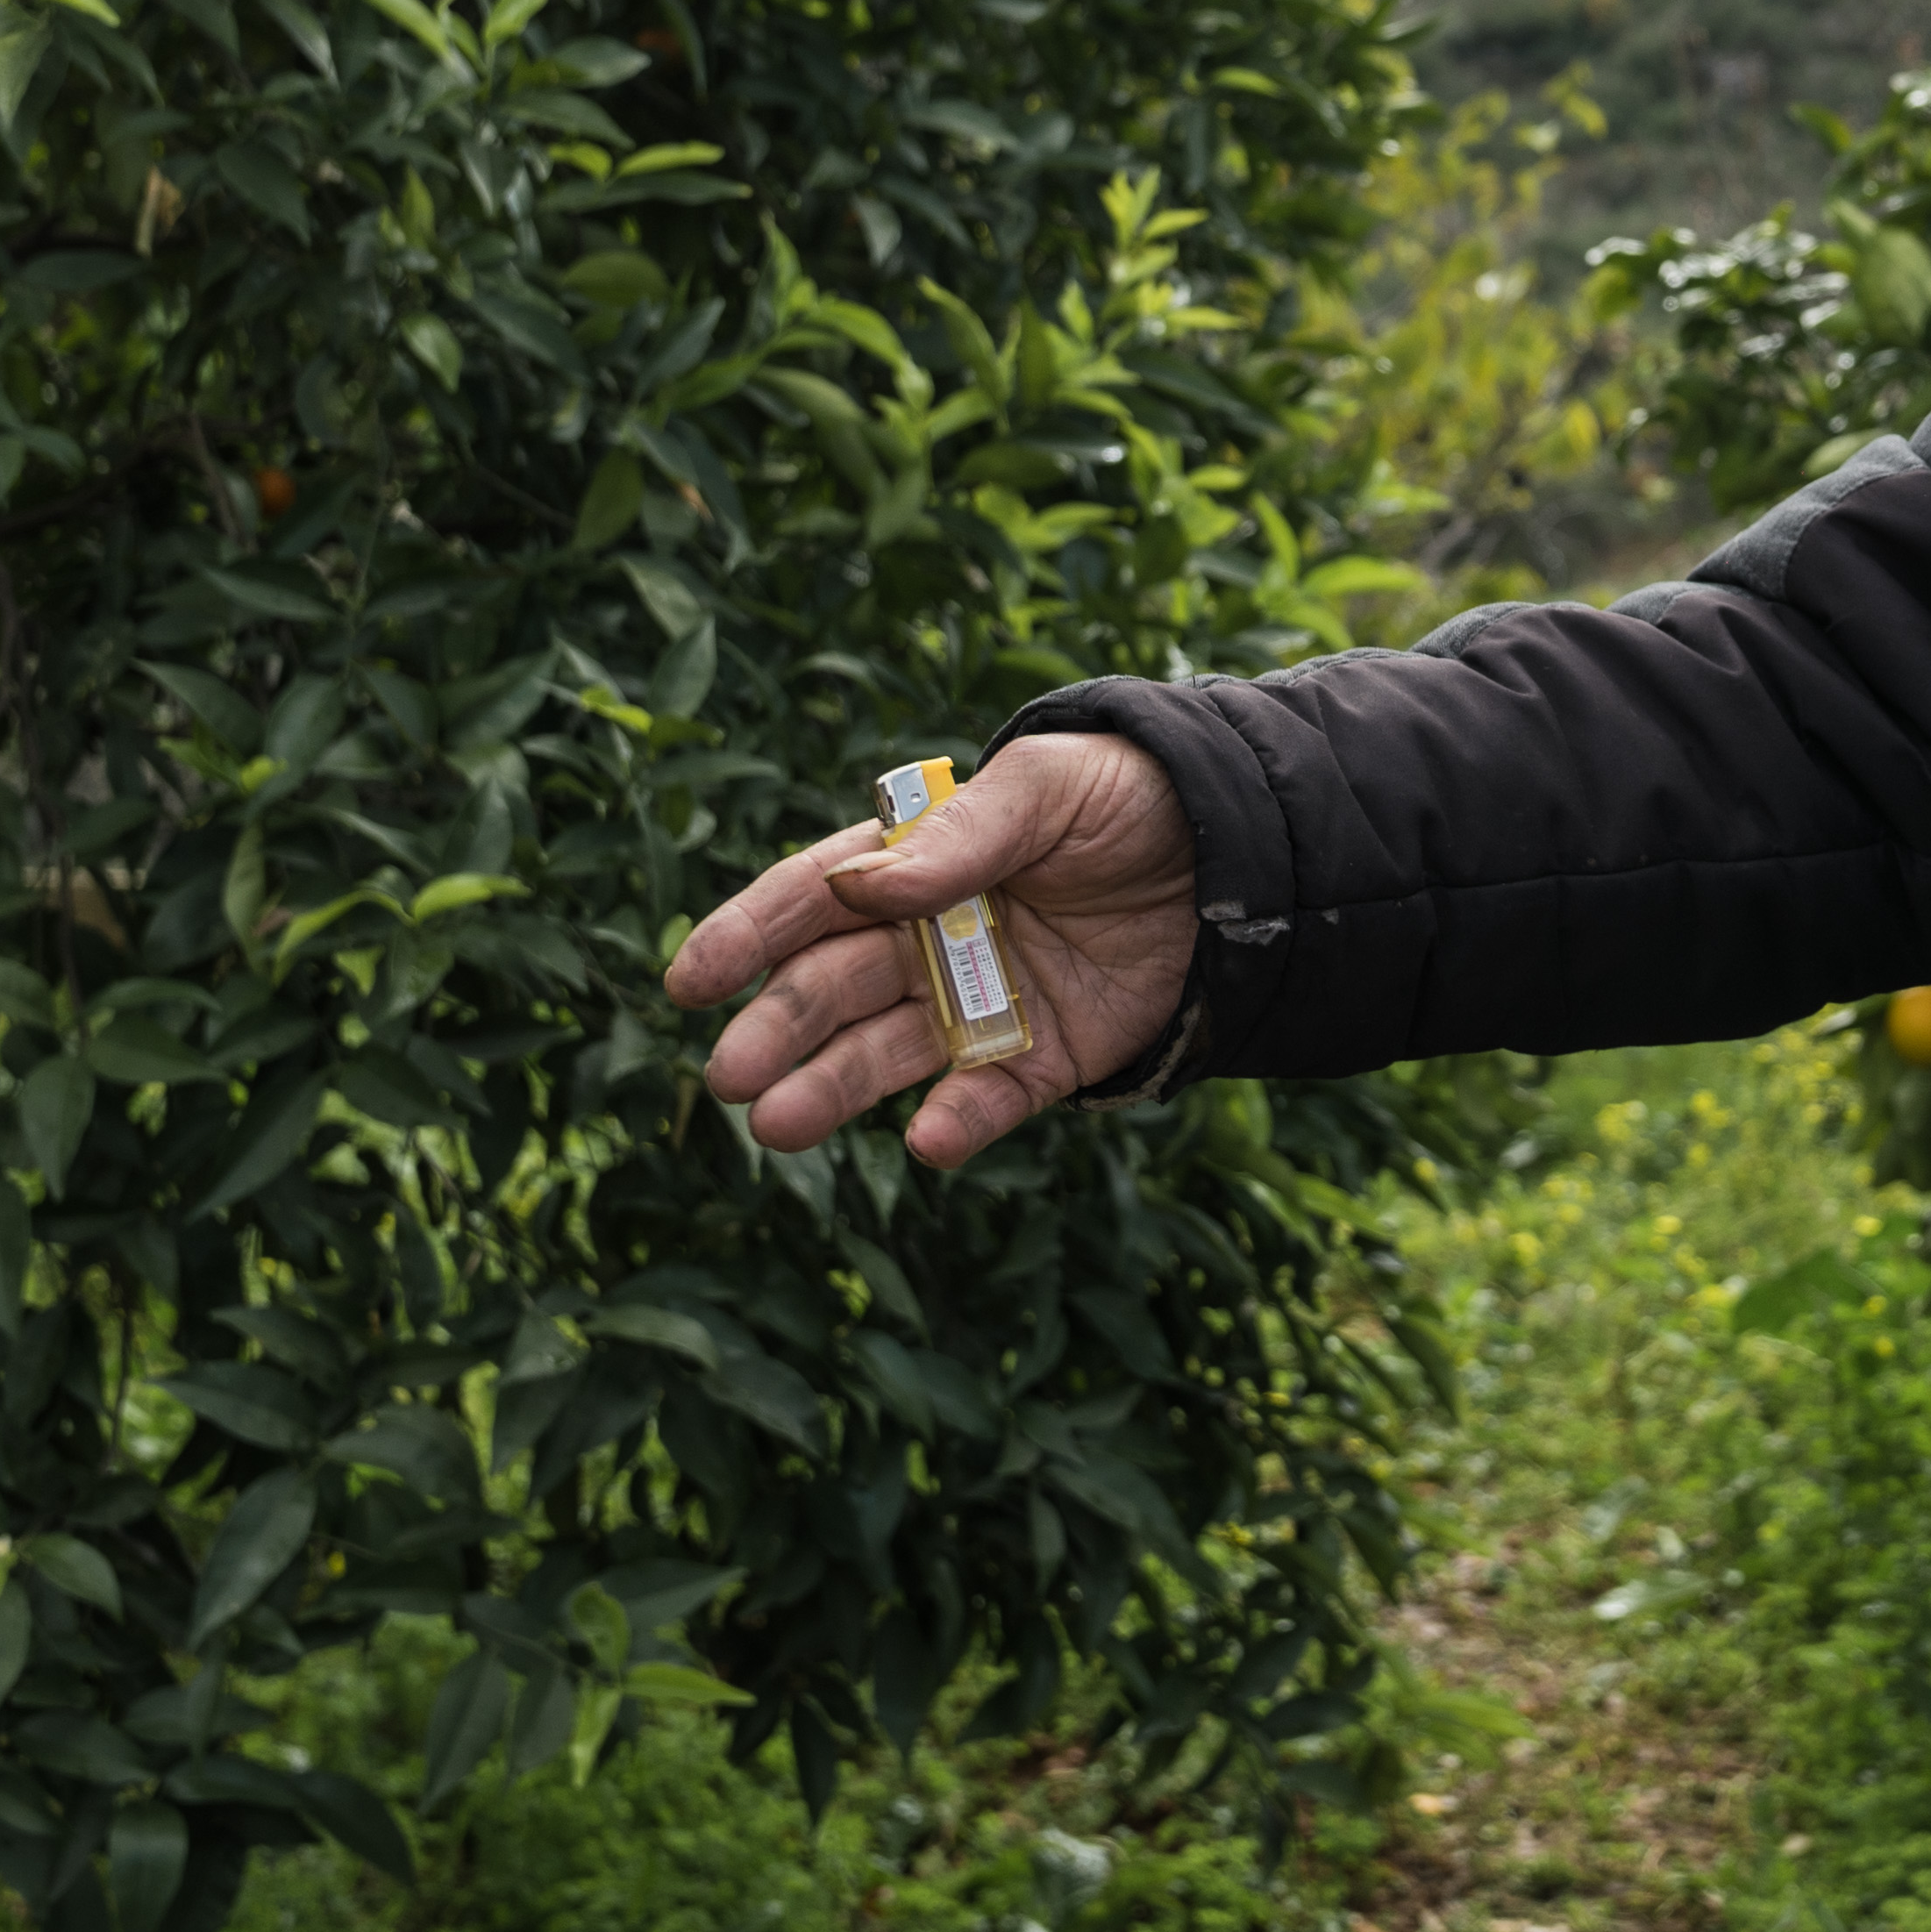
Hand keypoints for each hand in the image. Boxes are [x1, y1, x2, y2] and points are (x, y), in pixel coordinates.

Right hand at [664, 731, 1196, 1168]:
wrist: (1240, 849)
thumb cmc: (1126, 795)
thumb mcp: (1044, 789)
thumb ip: (957, 839)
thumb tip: (858, 890)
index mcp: (918, 866)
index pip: (813, 900)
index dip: (749, 937)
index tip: (691, 978)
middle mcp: (934, 941)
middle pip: (836, 988)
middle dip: (778, 1029)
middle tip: (728, 1074)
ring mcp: (985, 1004)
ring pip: (888, 1056)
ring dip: (833, 1090)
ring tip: (778, 1126)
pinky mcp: (1048, 1058)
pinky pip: (990, 1099)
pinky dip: (958, 1122)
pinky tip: (927, 1142)